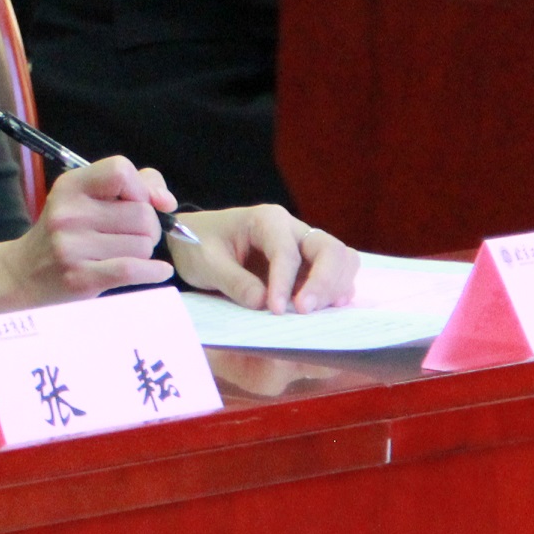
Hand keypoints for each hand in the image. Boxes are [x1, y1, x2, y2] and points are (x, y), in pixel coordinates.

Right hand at [0, 155, 174, 309]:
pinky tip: (158, 271)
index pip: (121, 171)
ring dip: (142, 252)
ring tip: (122, 254)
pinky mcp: (80, 278)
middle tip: (130, 236)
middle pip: (143, 214)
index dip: (141, 188)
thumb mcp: (86, 198)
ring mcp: (72, 246)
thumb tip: (166, 201)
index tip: (141, 203)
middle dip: (148, 228)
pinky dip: (154, 272)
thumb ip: (133, 186)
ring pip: (143, 245)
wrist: (23, 275)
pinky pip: (133, 269)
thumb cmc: (64, 233)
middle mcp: (69, 213)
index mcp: (70, 186)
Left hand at [171, 205, 357, 311]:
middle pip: (330, 249)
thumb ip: (233, 281)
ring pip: (341, 260)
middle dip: (324, 281)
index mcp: (266, 220)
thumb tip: (263, 302)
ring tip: (314, 313)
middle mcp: (292, 229)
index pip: (287, 252)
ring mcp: (304, 246)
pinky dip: (336, 291)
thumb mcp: (206, 262)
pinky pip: (336, 274)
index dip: (285, 283)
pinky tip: (325, 310)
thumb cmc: (197, 244)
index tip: (275, 310)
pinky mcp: (308, 265)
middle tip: (305, 311)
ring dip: (335, 287)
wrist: (192, 240)